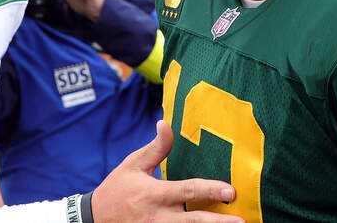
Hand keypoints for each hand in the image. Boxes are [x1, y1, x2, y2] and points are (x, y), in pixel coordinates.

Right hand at [91, 120, 241, 222]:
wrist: (94, 220)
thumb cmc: (116, 190)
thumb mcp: (133, 165)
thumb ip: (155, 148)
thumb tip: (165, 123)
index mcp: (155, 194)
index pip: (188, 191)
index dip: (210, 190)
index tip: (230, 191)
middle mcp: (159, 217)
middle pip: (194, 221)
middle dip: (218, 222)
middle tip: (241, 220)